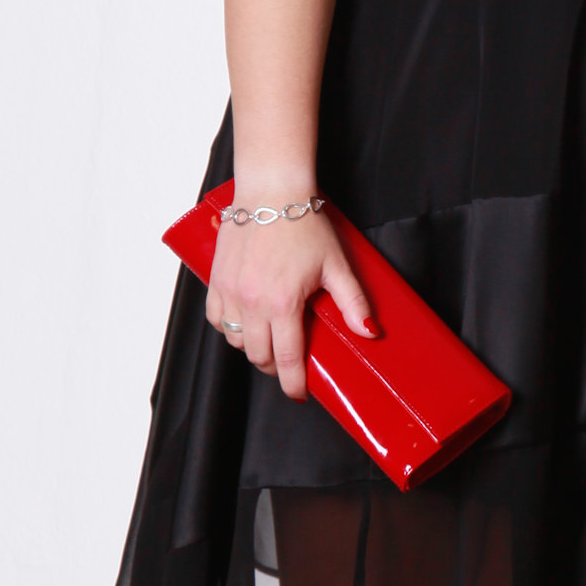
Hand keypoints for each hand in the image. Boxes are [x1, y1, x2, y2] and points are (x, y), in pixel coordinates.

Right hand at [207, 208, 375, 399]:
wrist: (271, 191)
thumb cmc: (304, 224)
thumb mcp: (336, 265)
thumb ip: (353, 303)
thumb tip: (370, 332)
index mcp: (282, 302)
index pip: (285, 359)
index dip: (294, 384)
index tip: (300, 394)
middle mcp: (251, 301)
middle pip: (257, 355)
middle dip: (274, 368)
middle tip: (288, 365)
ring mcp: (230, 291)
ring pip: (235, 340)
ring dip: (252, 347)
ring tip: (269, 341)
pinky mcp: (217, 279)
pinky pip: (216, 318)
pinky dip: (229, 327)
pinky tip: (245, 323)